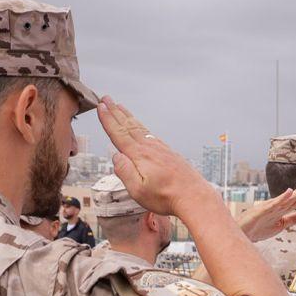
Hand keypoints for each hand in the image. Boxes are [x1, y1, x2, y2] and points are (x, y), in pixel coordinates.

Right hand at [97, 98, 218, 217]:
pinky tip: (140, 127)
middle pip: (128, 126)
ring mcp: (160, 149)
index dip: (108, 120)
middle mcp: (150, 148)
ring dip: (127, 116)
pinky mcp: (168, 153)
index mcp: (139, 155)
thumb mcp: (138, 190)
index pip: (119, 134)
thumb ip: (124, 171)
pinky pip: (150, 134)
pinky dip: (141, 126)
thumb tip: (115, 156)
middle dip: (115, 112)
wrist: (194, 196)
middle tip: (106, 99)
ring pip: (140, 128)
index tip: (101, 107)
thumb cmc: (167, 196)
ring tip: (120, 107)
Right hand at [239, 180, 295, 241]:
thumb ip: (294, 218)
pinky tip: (289, 192)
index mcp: (283, 209)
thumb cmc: (259, 228)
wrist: (242, 233)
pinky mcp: (262, 210)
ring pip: (288, 198)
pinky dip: (282, 198)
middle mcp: (278, 205)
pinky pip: (274, 204)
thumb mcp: (281, 224)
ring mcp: (270, 207)